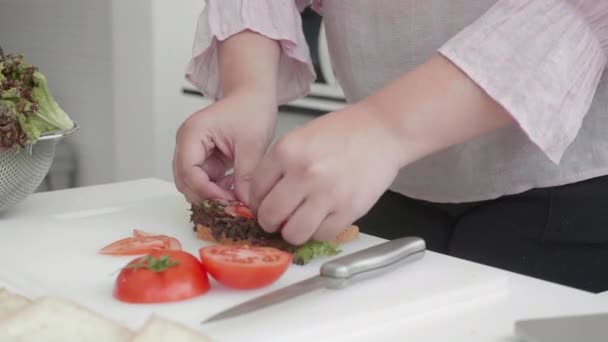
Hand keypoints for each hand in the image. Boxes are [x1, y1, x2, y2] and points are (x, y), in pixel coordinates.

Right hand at [173, 90, 276, 203]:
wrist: (253, 98)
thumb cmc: (250, 109)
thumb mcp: (252, 144)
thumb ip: (246, 176)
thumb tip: (245, 204)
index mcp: (192, 134)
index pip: (188, 172)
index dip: (206, 191)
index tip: (229, 202)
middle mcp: (187, 144)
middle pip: (186, 182)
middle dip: (208, 197)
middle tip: (233, 206)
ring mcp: (193, 153)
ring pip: (194, 185)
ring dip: (213, 195)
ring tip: (237, 198)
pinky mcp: (204, 160)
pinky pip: (205, 183)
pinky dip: (218, 190)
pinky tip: (236, 189)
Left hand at [248, 105, 402, 244]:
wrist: (381, 131)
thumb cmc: (342, 132)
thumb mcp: (300, 137)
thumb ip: (278, 165)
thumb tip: (262, 197)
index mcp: (287, 151)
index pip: (255, 191)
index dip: (258, 202)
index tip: (265, 204)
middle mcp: (304, 173)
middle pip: (270, 216)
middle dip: (271, 221)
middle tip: (279, 218)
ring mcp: (327, 194)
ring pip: (294, 233)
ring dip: (293, 231)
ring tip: (300, 221)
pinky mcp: (348, 210)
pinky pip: (322, 235)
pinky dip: (319, 231)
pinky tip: (322, 219)